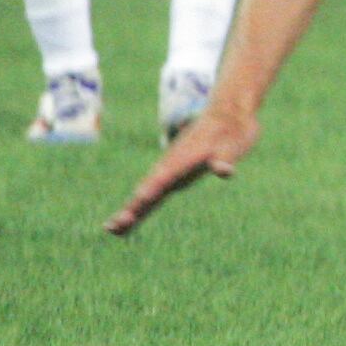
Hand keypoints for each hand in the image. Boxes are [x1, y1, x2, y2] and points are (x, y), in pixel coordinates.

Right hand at [104, 104, 257, 235]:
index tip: (140, 198)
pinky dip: (141, 209)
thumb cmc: (233, 130)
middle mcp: (172, 165)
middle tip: (114, 226)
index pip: (166, 175)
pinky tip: (128, 224)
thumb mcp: (234, 143)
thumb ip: (226, 157)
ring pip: (146, 193)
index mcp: (185, 157)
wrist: (228, 115)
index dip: (154, 187)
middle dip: (133, 206)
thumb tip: (225, 171)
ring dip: (131, 210)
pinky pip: (154, 196)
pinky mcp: (174, 177)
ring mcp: (171, 171)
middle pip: (148, 188)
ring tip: (112, 229)